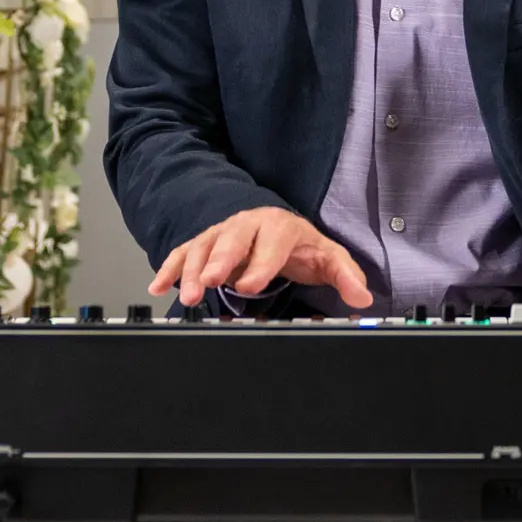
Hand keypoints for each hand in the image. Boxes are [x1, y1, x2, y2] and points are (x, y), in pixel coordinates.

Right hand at [151, 207, 374, 309]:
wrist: (280, 230)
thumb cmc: (301, 247)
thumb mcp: (328, 259)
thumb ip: (346, 276)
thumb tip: (363, 297)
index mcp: (280, 227)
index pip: (270, 244)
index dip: (260, 265)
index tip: (250, 285)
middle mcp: (248, 224)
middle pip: (231, 238)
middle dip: (219, 260)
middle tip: (210, 282)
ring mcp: (223, 233)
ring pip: (203, 246)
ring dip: (192, 269)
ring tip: (186, 294)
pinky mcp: (206, 244)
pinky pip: (184, 252)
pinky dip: (170, 267)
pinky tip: (158, 285)